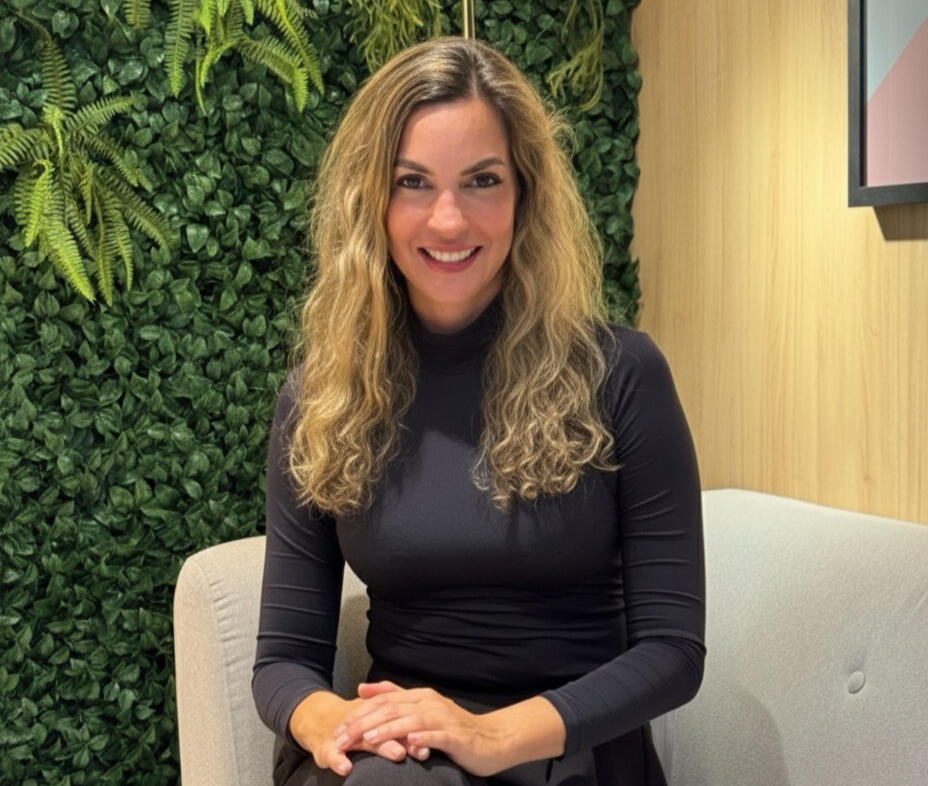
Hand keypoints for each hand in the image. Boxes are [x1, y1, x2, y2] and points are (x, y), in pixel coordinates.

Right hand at [288, 690, 424, 776]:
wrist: (318, 721)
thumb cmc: (356, 726)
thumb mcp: (376, 724)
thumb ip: (399, 729)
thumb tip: (426, 739)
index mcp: (378, 717)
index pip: (400, 723)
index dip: (416, 732)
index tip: (433, 743)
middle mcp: (365, 725)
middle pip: (389, 730)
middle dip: (408, 739)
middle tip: (422, 750)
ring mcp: (346, 736)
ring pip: (365, 740)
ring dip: (382, 746)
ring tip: (398, 754)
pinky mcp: (327, 748)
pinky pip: (332, 754)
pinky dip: (338, 760)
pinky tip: (346, 768)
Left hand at [333, 681, 511, 776]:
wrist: (492, 739)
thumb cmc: (454, 728)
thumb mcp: (422, 709)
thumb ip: (394, 697)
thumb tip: (362, 688)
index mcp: (420, 696)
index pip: (383, 701)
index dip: (359, 713)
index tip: (339, 728)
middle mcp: (430, 703)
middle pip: (392, 709)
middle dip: (364, 723)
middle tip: (343, 738)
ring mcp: (443, 718)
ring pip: (411, 720)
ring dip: (388, 729)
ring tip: (369, 739)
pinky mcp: (456, 736)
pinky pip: (437, 735)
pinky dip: (423, 737)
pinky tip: (411, 742)